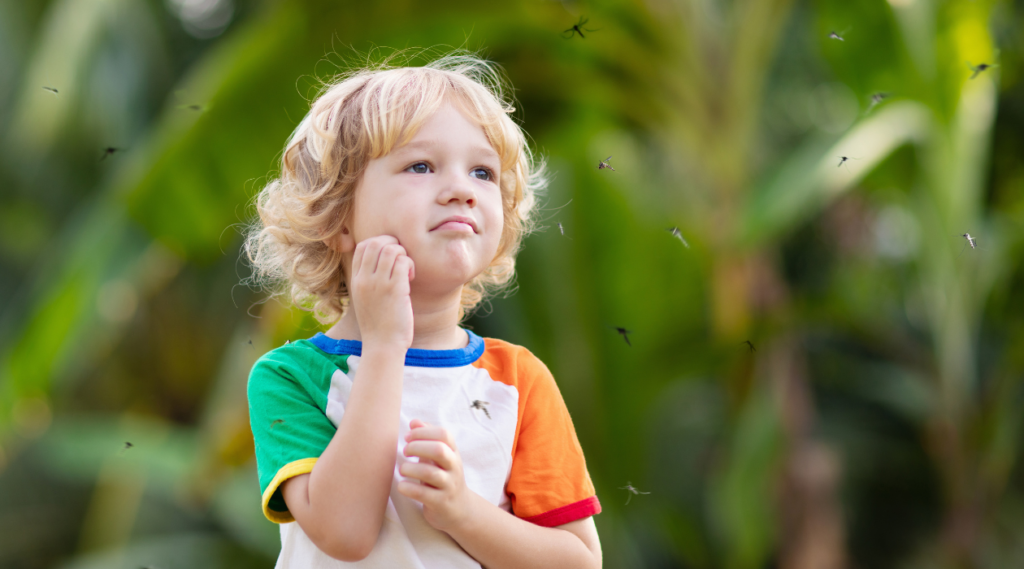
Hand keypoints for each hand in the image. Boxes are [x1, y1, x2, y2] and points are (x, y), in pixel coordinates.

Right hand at [349, 235, 414, 349]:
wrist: (382, 346)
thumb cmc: (377, 325)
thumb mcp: (364, 299)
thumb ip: (368, 281)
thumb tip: (381, 263)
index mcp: (356, 280)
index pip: (362, 246)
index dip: (379, 245)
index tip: (389, 259)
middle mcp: (364, 280)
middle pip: (375, 242)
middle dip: (392, 244)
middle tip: (401, 261)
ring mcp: (379, 284)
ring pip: (391, 249)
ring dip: (403, 255)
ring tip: (406, 271)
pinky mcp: (395, 290)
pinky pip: (403, 262)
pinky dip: (410, 265)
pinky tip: (410, 278)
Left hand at [397, 419, 471, 532]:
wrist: (460, 510)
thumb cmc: (444, 479)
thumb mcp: (440, 458)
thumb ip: (428, 439)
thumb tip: (414, 422)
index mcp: (453, 453)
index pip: (444, 434)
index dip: (423, 432)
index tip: (408, 437)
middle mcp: (454, 468)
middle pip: (439, 450)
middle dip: (418, 447)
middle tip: (405, 451)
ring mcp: (449, 486)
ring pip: (430, 473)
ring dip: (411, 469)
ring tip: (402, 469)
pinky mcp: (441, 503)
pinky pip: (423, 494)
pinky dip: (409, 488)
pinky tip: (401, 486)